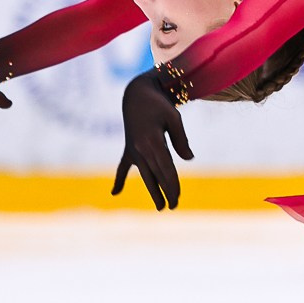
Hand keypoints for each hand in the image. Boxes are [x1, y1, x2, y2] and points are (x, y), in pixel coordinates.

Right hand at [112, 70, 193, 209]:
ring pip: (144, 174)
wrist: (137, 95)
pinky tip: (115, 193)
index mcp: (152, 141)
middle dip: (165, 192)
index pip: (165, 167)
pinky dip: (119, 179)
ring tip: (160, 208)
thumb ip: (181, 139)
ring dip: (152, 191)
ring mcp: (133, 150)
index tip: (177, 197)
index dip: (172, 183)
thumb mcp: (174, 117)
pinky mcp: (129, 149)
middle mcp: (140, 148)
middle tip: (174, 207)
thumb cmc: (159, 105)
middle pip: (155, 175)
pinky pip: (122, 167)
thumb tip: (188, 159)